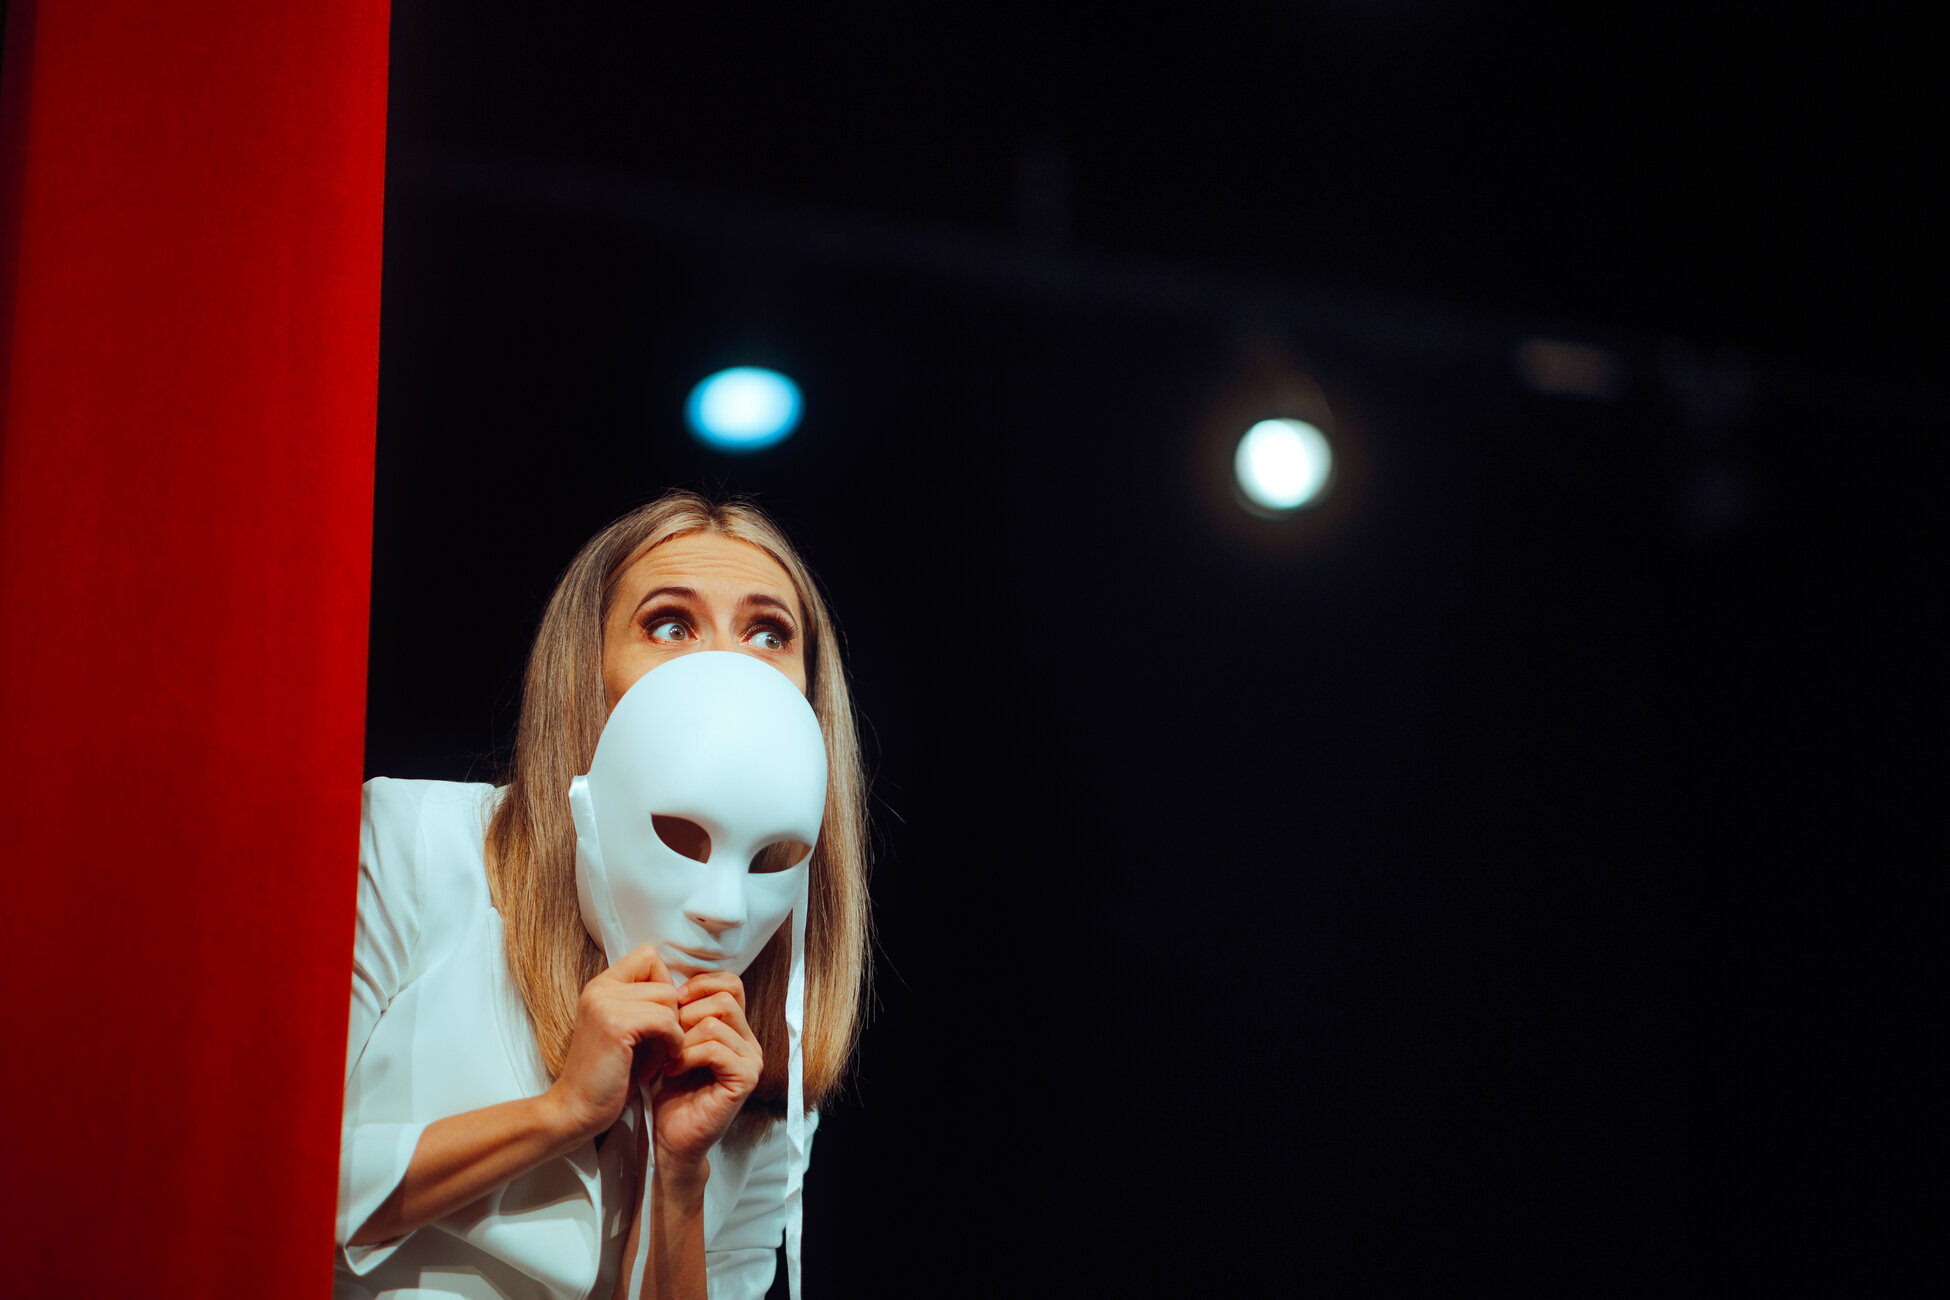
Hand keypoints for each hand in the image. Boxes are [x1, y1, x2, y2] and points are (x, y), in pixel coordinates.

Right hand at [545, 944, 684, 1142]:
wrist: (576, 1110)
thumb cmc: (608, 1075)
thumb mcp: (626, 1031)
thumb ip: (643, 1005)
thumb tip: (685, 990)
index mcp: (601, 986)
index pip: (649, 956)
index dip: (664, 985)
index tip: (660, 1019)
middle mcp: (600, 988)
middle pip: (664, 981)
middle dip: (671, 1015)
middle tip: (659, 1046)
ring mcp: (605, 1004)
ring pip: (668, 999)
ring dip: (672, 1032)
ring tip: (657, 1057)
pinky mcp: (615, 1025)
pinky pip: (666, 1021)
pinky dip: (672, 1042)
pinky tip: (661, 1063)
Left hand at [646, 971, 762, 1171]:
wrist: (670, 1137)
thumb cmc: (669, 1091)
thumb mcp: (673, 1042)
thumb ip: (681, 1012)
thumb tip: (669, 978)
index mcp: (736, 1028)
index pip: (730, 983)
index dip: (698, 986)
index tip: (670, 1005)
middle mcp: (749, 1040)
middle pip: (725, 996)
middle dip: (687, 1012)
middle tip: (666, 1037)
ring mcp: (751, 1060)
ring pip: (717, 1021)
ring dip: (683, 1037)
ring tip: (668, 1057)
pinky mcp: (744, 1079)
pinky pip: (715, 1048)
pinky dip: (687, 1055)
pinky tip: (673, 1070)